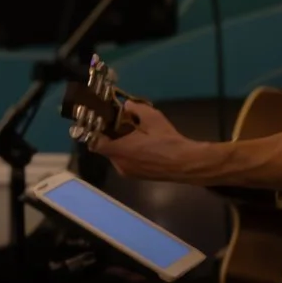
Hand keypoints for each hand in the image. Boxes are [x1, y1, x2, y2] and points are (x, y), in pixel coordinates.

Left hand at [87, 98, 202, 180]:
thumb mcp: (152, 118)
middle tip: (122, 125)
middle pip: (106, 149)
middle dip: (112, 137)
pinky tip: (143, 146)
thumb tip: (126, 105)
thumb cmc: (167, 141)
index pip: (94, 143)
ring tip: (135, 135)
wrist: (186, 164)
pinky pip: (127, 163)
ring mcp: (129, 173)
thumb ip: (135, 109)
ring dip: (122, 146)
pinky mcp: (138, 177)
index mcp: (118, 151)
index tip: (103, 122)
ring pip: (117, 157)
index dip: (96, 132)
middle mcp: (119, 165)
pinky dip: (130, 155)